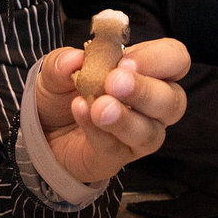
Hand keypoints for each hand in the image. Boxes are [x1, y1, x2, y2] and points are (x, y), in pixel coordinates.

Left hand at [31, 37, 189, 187]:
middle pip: (173, 101)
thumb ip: (63, 62)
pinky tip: (80, 112)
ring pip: (150, 133)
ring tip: (99, 107)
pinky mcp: (116, 158)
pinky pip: (115, 148)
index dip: (158, 59)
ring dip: (126, 118)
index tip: (126, 61)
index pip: (176, 60)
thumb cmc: (63, 91)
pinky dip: (97, 131)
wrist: (41, 127)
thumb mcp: (56, 69)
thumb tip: (74, 59)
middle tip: (114, 82)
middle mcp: (152, 105)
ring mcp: (138, 135)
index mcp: (147, 71)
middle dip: (145, 90)